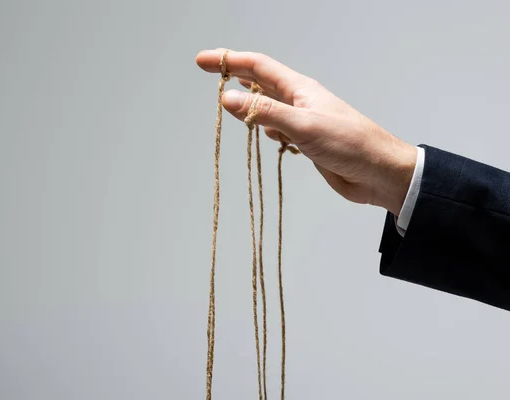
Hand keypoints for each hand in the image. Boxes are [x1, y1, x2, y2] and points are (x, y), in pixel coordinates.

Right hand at [196, 48, 416, 215]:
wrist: (379, 173)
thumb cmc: (349, 144)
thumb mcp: (303, 126)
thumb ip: (265, 113)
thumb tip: (228, 99)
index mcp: (300, 89)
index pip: (258, 67)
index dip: (230, 60)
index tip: (203, 61)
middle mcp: (299, 101)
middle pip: (260, 83)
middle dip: (234, 77)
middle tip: (209, 73)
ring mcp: (303, 121)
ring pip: (269, 107)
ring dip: (249, 104)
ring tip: (230, 103)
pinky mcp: (307, 142)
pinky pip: (279, 129)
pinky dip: (266, 129)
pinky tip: (265, 134)